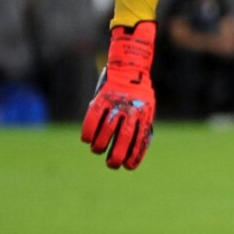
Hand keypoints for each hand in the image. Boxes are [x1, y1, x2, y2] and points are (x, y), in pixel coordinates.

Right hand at [81, 22, 156, 169]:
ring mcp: (116, 105)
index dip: (134, 156)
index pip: (140, 141)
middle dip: (117, 156)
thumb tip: (138, 147)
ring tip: (98, 151)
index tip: (129, 167)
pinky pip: (92, 119)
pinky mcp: (102, 99)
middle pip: (123, 139)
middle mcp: (131, 112)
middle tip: (112, 165)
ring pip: (106, 131)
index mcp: (144, 116)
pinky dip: (88, 131)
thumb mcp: (146, 108)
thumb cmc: (138, 91)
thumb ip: (140, 124)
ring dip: (100, 145)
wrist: (130, 66)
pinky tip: (87, 139)